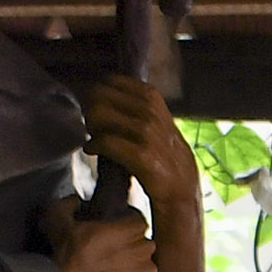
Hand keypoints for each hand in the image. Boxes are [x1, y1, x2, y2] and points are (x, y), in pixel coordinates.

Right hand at [46, 194, 156, 271]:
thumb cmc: (67, 256)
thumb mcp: (59, 218)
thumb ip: (68, 203)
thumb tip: (73, 201)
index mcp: (130, 227)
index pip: (138, 221)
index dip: (126, 227)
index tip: (115, 233)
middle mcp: (143, 248)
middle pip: (144, 243)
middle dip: (132, 248)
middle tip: (112, 254)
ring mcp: (145, 270)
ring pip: (147, 266)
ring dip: (136, 268)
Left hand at [81, 77, 201, 238]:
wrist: (182, 191)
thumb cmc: (165, 158)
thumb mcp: (156, 122)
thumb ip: (136, 107)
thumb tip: (102, 97)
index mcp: (152, 97)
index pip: (110, 81)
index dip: (96, 94)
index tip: (94, 108)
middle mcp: (150, 110)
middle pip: (99, 95)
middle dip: (89, 109)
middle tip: (91, 126)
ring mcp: (147, 131)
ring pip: (99, 114)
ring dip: (91, 127)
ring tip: (94, 137)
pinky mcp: (142, 154)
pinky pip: (105, 142)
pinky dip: (94, 146)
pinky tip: (93, 150)